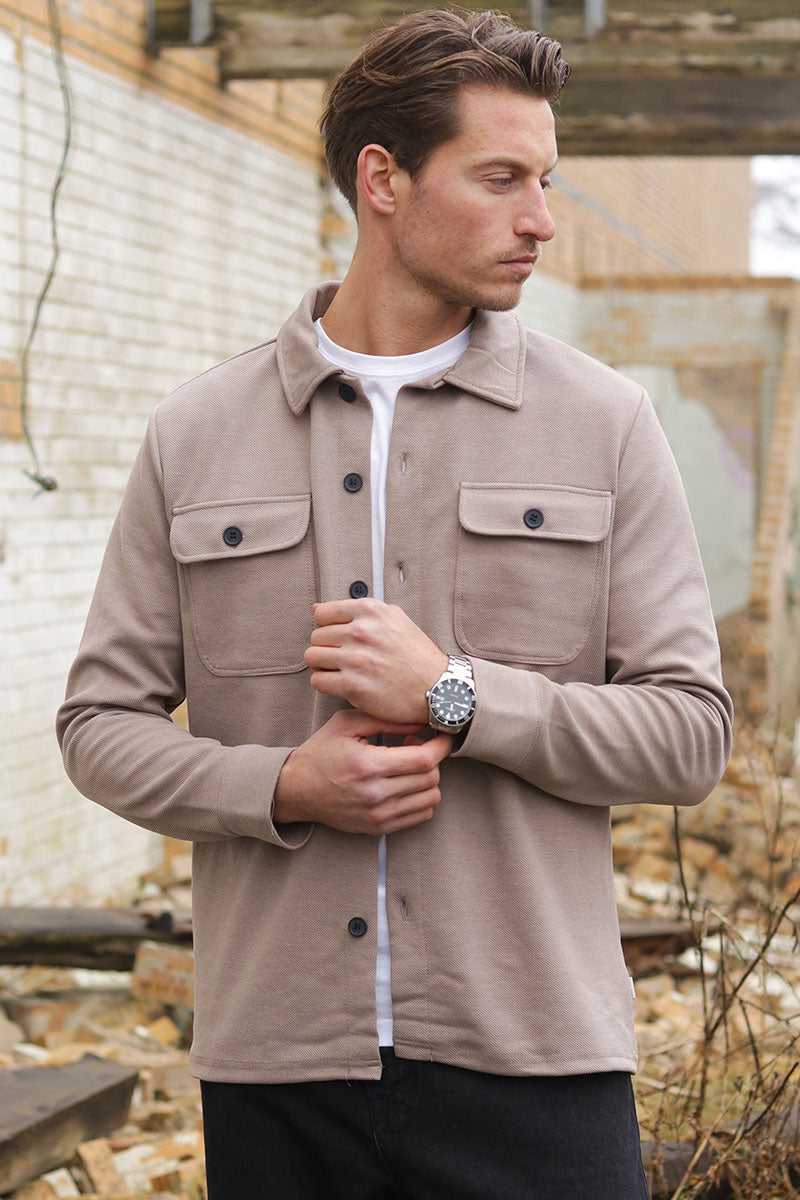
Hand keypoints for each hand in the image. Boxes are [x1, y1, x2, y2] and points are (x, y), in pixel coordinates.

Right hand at [273, 709, 452, 834]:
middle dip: (434, 758)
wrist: (296, 789)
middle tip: (419, 744)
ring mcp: (377, 815)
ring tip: (412, 765)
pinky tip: (407, 783)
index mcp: (368, 765)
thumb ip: (386, 720)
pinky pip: (420, 816)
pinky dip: (422, 798)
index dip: (441, 745)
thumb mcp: (347, 723)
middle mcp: (374, 794)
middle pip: (431, 778)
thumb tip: (422, 720)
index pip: (424, 759)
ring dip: (429, 779)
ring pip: (430, 799)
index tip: (442, 735)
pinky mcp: (378, 828)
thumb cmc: (322, 751)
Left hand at [304, 599, 447, 723]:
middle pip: (316, 636)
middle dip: (326, 647)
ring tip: (341, 670)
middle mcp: (361, 632)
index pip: (323, 613)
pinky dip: (326, 683)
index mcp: (370, 611)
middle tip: (343, 657)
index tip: (338, 637)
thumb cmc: (417, 656)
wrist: (437, 688)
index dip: (328, 627)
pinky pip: (318, 680)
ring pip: (312, 657)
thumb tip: (318, 610)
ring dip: (323, 665)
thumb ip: (357, 612)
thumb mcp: (394, 619)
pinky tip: (341, 684)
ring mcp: (355, 659)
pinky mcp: (352, 685)